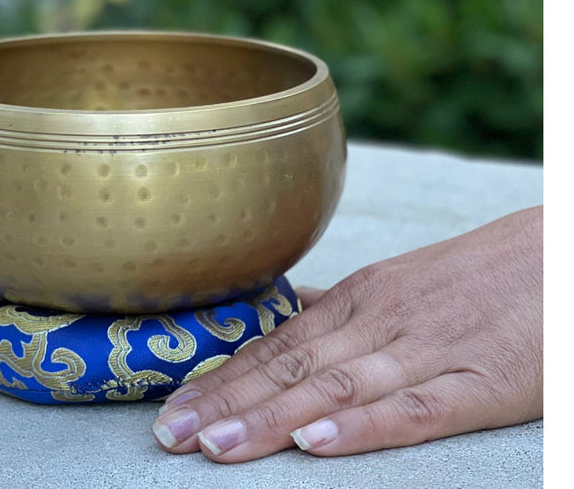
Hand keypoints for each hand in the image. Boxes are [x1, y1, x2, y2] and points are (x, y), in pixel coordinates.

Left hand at [153, 206, 541, 461]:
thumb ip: (341, 309)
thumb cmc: (474, 277)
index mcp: (360, 301)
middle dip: (226, 405)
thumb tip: (284, 316)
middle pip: (290, 369)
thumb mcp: (399, 284)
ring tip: (217, 448)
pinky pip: (412, 410)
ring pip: (334, 390)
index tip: (172, 407)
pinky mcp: (478, 385)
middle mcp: (379, 323)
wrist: (560, 256)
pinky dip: (362, 427)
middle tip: (169, 436)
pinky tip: (318, 444)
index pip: (276, 346)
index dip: (222, 379)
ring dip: (271, 419)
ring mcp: (425, 353)